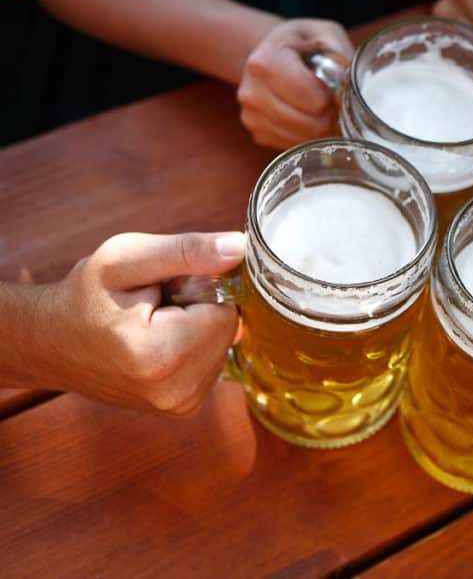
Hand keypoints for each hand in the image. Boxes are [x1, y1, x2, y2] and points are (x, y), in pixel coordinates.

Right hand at [42, 232, 244, 414]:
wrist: (50, 343)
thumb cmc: (84, 296)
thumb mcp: (126, 258)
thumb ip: (187, 252)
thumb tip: (239, 248)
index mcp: (163, 356)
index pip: (227, 309)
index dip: (199, 289)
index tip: (161, 291)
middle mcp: (177, 391)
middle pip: (229, 329)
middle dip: (200, 310)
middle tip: (155, 307)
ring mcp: (181, 405)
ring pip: (224, 345)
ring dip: (197, 329)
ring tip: (152, 325)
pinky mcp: (184, 407)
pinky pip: (213, 361)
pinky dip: (194, 346)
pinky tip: (158, 343)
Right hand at [237, 19, 352, 148]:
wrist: (268, 52)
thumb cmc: (301, 42)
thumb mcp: (325, 33)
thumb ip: (340, 56)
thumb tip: (346, 88)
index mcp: (266, 62)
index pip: (313, 99)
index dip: (332, 95)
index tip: (330, 83)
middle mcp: (252, 93)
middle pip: (311, 124)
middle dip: (329, 114)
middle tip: (330, 98)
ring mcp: (251, 117)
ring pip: (305, 140)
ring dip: (321, 127)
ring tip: (318, 105)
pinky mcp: (258, 134)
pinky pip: (296, 147)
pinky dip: (309, 135)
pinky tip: (306, 114)